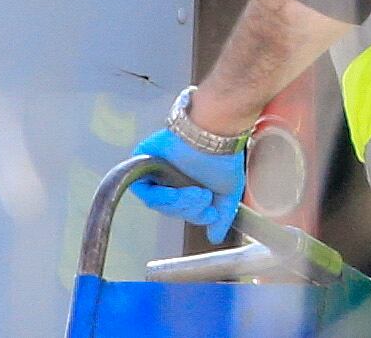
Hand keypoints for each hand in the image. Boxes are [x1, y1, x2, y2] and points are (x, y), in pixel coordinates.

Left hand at [128, 127, 246, 244]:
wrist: (216, 133)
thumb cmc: (225, 157)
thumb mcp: (228, 192)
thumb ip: (222, 215)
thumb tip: (215, 237)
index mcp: (187, 186)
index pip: (183, 211)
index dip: (195, 215)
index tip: (210, 213)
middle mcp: (170, 180)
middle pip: (169, 208)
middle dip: (188, 208)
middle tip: (203, 196)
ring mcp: (156, 172)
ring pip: (156, 201)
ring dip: (177, 202)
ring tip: (196, 192)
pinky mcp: (143, 161)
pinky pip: (142, 187)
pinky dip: (158, 194)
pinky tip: (174, 191)